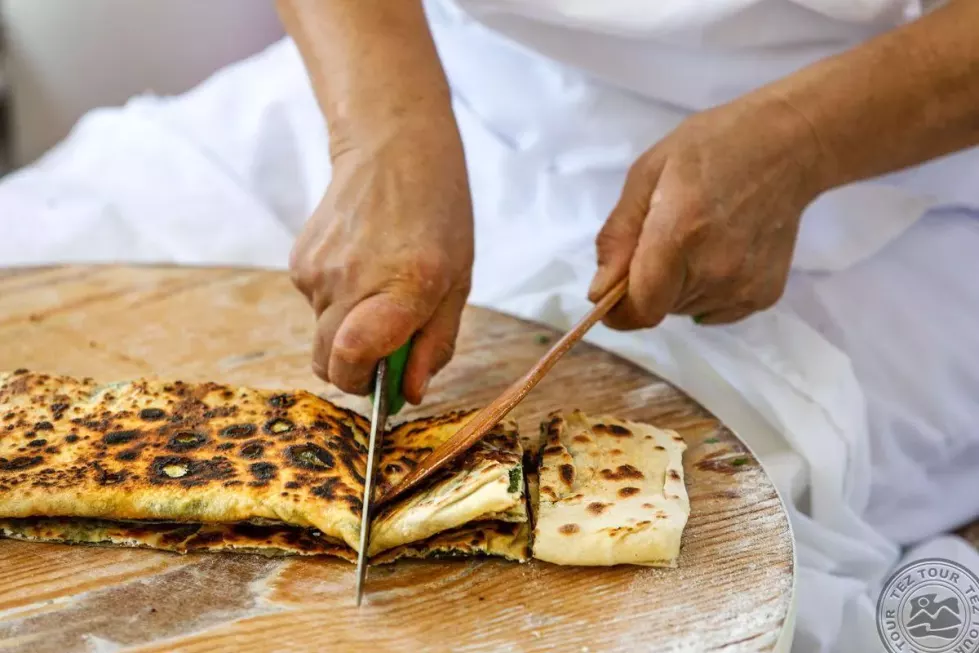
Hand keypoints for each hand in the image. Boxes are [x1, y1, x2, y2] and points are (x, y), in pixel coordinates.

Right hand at [290, 123, 473, 402]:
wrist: (392, 149)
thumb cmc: (438, 214)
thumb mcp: (458, 283)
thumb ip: (435, 342)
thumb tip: (410, 393)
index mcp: (402, 290)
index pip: (351, 361)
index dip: (362, 383)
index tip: (381, 381)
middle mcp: (350, 283)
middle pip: (327, 362)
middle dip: (353, 368)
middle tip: (386, 342)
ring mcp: (317, 271)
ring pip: (321, 333)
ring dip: (347, 328)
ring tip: (379, 284)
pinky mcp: (298, 261)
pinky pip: (313, 303)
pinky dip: (335, 300)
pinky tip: (360, 264)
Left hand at [588, 92, 825, 327]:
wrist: (787, 147)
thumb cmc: (710, 149)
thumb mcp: (646, 175)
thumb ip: (618, 236)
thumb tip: (599, 291)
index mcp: (679, 235)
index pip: (640, 308)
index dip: (618, 310)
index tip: (611, 293)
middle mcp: (714, 270)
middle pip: (659, 307)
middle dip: (647, 284)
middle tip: (664, 238)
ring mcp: (743, 287)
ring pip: (685, 308)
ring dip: (678, 286)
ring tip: (698, 238)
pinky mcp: (764, 296)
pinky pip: (714, 310)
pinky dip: (707, 291)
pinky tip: (722, 251)